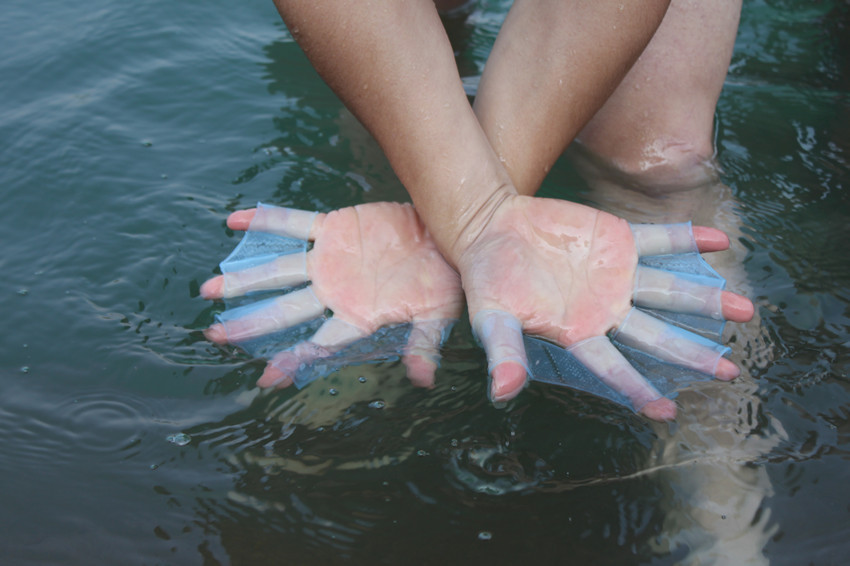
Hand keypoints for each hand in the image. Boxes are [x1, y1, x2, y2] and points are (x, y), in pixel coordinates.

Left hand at [201, 202, 463, 388]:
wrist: (446, 233)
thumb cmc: (445, 279)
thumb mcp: (439, 312)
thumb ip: (423, 342)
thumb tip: (424, 380)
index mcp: (358, 316)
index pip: (321, 341)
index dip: (295, 359)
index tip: (266, 376)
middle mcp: (336, 291)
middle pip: (286, 310)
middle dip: (250, 323)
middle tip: (215, 334)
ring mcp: (330, 260)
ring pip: (280, 270)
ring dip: (246, 278)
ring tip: (208, 289)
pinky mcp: (333, 228)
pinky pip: (294, 224)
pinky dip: (267, 221)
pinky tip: (234, 221)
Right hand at [455, 194, 753, 420]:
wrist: (492, 228)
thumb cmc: (488, 279)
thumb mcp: (491, 318)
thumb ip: (504, 352)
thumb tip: (504, 394)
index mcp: (577, 333)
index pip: (613, 366)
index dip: (637, 389)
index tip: (667, 412)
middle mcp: (605, 309)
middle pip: (655, 335)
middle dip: (691, 353)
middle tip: (729, 372)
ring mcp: (616, 275)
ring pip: (667, 290)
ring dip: (704, 298)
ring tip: (745, 311)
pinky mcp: (618, 241)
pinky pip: (658, 240)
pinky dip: (686, 238)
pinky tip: (719, 238)